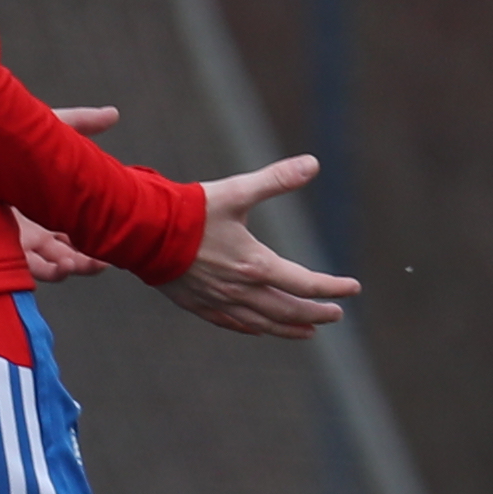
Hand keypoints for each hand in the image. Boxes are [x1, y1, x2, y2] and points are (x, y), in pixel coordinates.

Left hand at [23, 106, 119, 281]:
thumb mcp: (42, 133)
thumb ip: (78, 123)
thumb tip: (114, 113)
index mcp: (45, 207)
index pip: (78, 225)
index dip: (99, 228)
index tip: (119, 226)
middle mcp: (33, 228)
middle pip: (72, 248)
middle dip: (94, 255)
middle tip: (110, 252)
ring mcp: (18, 242)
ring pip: (58, 263)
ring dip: (79, 265)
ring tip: (93, 262)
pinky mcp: (2, 252)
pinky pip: (33, 271)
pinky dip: (54, 272)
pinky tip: (66, 265)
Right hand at [159, 154, 359, 338]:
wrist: (139, 230)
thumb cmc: (189, 210)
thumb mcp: (237, 192)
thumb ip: (277, 179)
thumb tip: (313, 162)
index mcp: (256, 265)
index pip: (306, 284)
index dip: (333, 288)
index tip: (353, 289)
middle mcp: (240, 289)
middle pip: (288, 310)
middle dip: (316, 313)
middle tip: (336, 315)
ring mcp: (217, 300)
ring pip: (262, 323)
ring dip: (288, 327)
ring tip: (308, 331)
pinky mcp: (195, 303)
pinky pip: (230, 323)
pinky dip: (252, 328)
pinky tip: (260, 329)